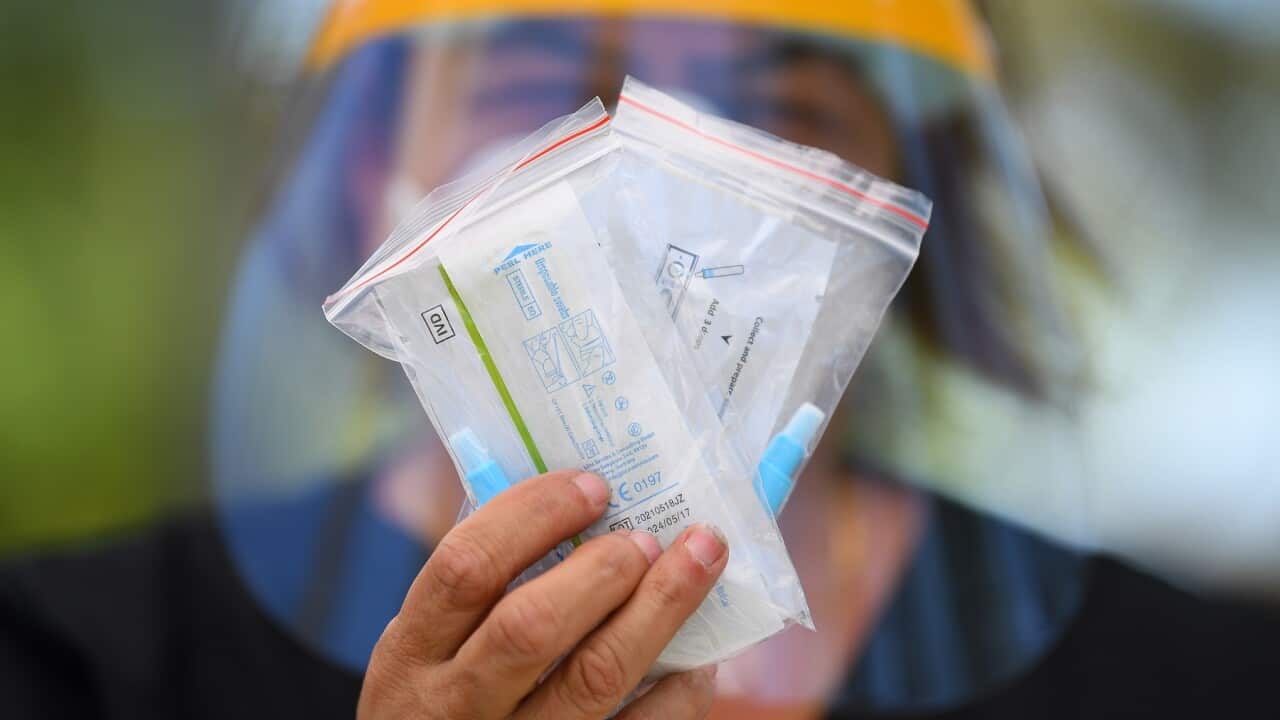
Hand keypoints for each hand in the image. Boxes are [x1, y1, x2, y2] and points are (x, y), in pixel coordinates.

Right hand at [358, 469, 728, 718]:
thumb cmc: (444, 704)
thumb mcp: (426, 652)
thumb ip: (479, 593)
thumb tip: (584, 509)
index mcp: (410, 655)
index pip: (468, 566)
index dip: (535, 515)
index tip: (593, 485)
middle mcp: (453, 706)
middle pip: (532, 626)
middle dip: (602, 568)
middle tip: (647, 536)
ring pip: (592, 677)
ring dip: (656, 610)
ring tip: (696, 563)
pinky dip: (676, 694)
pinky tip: (697, 660)